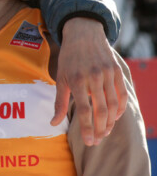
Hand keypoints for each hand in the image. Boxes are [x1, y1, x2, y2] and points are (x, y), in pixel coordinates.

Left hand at [51, 17, 127, 145]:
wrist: (83, 33)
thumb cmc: (69, 58)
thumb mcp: (60, 77)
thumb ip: (59, 101)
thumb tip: (53, 123)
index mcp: (76, 79)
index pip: (84, 110)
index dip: (87, 128)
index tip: (89, 141)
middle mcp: (93, 77)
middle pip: (101, 110)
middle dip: (100, 129)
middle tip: (97, 141)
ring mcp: (107, 74)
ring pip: (113, 105)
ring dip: (111, 122)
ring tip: (105, 132)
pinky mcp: (117, 71)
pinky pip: (122, 95)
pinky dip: (120, 109)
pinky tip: (115, 117)